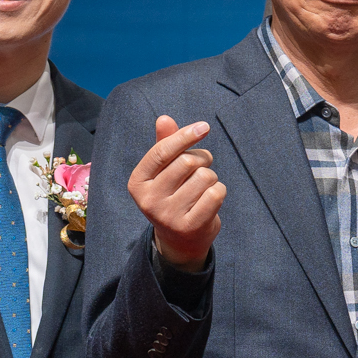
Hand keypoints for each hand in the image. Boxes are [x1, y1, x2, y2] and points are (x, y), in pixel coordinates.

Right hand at [130, 116, 225, 268]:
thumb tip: (164, 118)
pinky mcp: (190, 226)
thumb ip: (165, 144)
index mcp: (138, 182)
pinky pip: (216, 194)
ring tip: (203, 188)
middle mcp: (149, 200)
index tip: (204, 126)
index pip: (162, 151)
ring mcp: (168, 216)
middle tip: (201, 168)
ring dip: (211, 177)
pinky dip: (219, 191)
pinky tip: (210, 200)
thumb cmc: (173, 195)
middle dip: (201, 159)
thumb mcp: (164, 171)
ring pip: (205, 177)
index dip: (185, 135)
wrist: (180, 239)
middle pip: (187, 162)